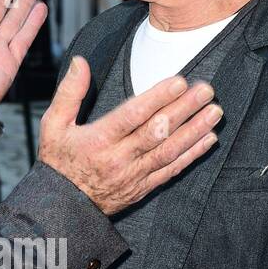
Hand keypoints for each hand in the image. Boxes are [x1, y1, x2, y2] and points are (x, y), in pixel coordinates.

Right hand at [38, 55, 221, 214]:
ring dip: (194, 131)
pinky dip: (192, 155)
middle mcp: (118, 159)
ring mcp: (133, 175)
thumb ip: (69, 92)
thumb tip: (80, 62)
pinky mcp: (143, 188)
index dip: (158, 98)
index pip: (132, 115)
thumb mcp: (53, 125)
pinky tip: (209, 139)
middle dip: (184, 110)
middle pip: (157, 132)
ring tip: (215, 112)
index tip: (179, 82)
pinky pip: (171, 170)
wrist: (62, 206)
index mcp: (98, 140)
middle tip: (206, 90)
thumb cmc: (58, 162)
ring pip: (169, 151)